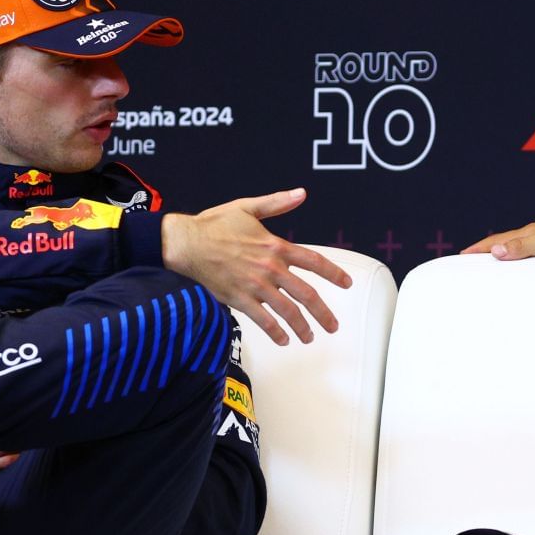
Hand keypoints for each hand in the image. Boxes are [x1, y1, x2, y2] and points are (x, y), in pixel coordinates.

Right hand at [162, 188, 353, 344]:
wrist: (187, 243)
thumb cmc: (214, 225)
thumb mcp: (248, 207)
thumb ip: (277, 203)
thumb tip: (301, 194)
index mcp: (276, 246)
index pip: (314, 262)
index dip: (334, 274)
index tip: (347, 284)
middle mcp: (270, 268)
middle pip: (307, 295)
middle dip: (323, 313)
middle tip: (332, 326)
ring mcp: (256, 286)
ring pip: (288, 311)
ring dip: (302, 327)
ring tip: (310, 337)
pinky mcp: (240, 299)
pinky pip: (263, 320)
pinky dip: (276, 333)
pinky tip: (284, 340)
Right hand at [460, 206, 534, 259]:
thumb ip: (524, 246)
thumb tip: (497, 252)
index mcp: (531, 233)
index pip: (498, 242)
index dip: (479, 249)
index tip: (462, 256)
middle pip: (506, 244)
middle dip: (487, 252)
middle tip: (471, 261)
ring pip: (520, 249)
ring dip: (505, 256)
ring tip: (493, 265)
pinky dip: (524, 261)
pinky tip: (528, 267)